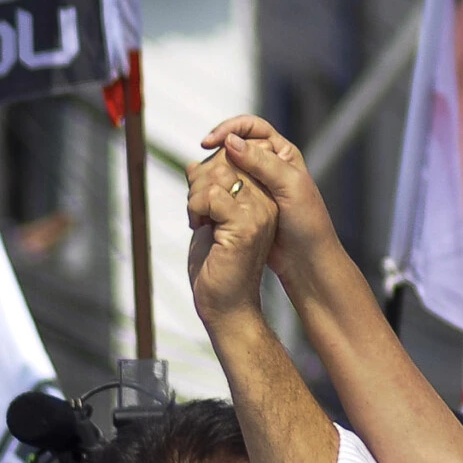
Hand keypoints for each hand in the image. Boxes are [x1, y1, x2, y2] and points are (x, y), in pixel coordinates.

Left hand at [186, 141, 278, 322]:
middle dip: (199, 181)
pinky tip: (199, 226)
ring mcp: (259, 213)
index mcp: (263, 199)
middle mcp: (267, 203)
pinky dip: (195, 208)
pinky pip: (211, 195)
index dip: (207, 169)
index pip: (233, 158)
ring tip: (199, 219)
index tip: (201, 200)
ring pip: (217, 175)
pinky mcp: (246, 226)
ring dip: (195, 195)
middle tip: (197, 211)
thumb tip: (194, 164)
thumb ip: (208, 189)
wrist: (226, 305)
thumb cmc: (217, 265)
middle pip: (225, 162)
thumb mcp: (211, 217)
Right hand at [199, 116, 340, 284]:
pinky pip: (223, 189)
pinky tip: (204, 198)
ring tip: (199, 183)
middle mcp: (269, 164)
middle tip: (202, 165)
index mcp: (283, 154)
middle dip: (216, 152)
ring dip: (210, 172)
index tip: (211, 142)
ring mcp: (256, 184)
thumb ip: (261, 162)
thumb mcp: (289, 187)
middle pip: (234, 145)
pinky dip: (212, 190)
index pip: (251, 127)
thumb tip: (230, 141)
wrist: (306, 259)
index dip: (229, 128)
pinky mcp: (245, 203)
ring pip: (225, 167)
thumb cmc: (307, 222)